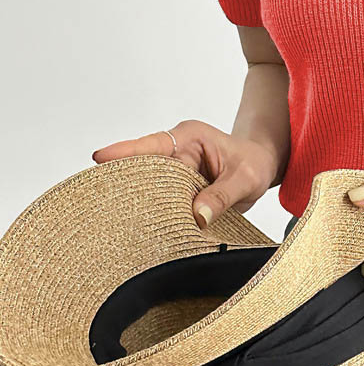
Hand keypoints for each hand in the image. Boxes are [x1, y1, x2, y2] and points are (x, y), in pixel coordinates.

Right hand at [92, 120, 281, 227]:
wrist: (261, 166)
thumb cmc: (254, 164)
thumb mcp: (247, 178)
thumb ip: (223, 196)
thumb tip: (199, 216)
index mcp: (190, 138)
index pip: (152, 145)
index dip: (125, 152)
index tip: (99, 157)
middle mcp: (176, 150)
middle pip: (141, 167)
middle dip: (125, 182)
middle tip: (103, 201)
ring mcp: (173, 169)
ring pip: (147, 186)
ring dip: (139, 201)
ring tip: (119, 219)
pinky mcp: (174, 187)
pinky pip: (159, 198)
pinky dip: (153, 211)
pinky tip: (141, 227)